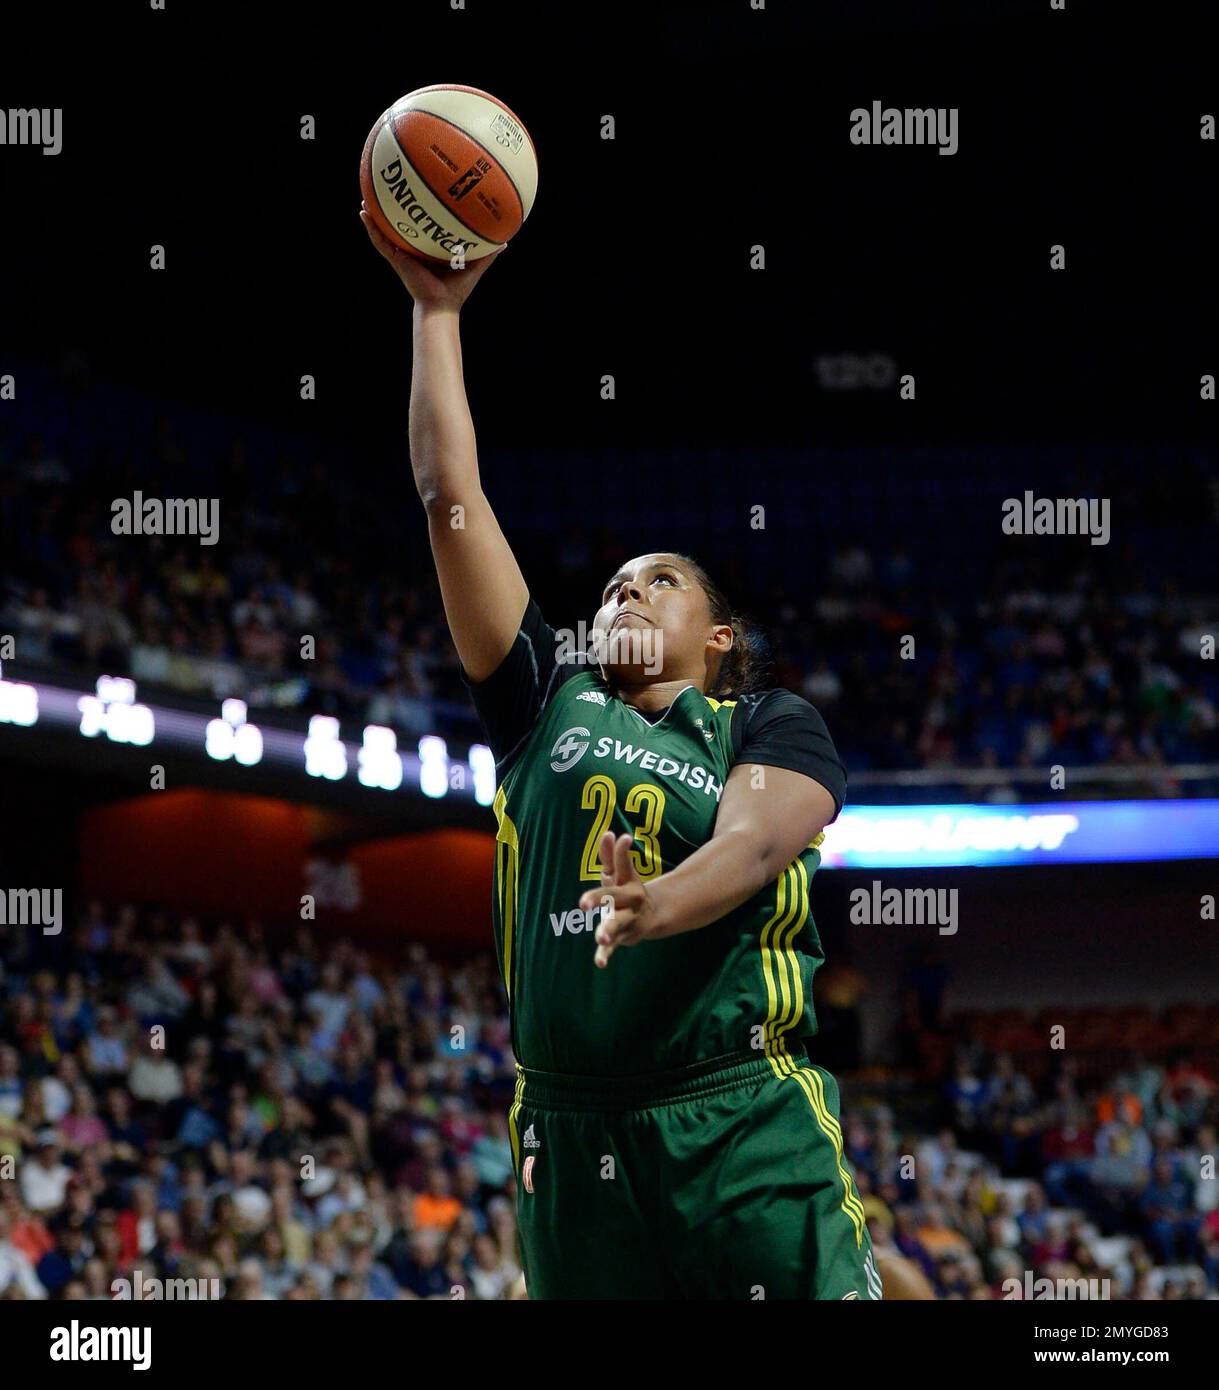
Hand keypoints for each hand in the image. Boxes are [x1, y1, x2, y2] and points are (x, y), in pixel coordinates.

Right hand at [360, 201, 503, 310]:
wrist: (442, 306)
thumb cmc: (456, 291)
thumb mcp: (474, 266)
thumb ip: (487, 253)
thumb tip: (505, 241)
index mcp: (429, 249)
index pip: (423, 228)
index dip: (418, 213)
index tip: (417, 195)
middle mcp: (414, 250)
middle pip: (402, 226)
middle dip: (395, 210)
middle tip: (390, 190)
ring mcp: (402, 254)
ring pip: (385, 231)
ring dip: (375, 216)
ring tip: (366, 199)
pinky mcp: (396, 259)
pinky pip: (380, 241)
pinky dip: (371, 228)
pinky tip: (363, 213)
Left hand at [579, 832, 663, 968]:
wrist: (652, 916)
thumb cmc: (627, 890)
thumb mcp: (620, 873)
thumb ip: (612, 855)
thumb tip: (610, 833)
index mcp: (627, 881)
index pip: (622, 864)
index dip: (621, 851)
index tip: (623, 838)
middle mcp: (630, 900)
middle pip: (613, 897)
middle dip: (597, 898)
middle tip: (582, 904)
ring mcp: (627, 919)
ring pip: (616, 924)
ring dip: (608, 930)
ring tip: (600, 937)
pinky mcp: (623, 936)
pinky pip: (612, 947)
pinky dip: (605, 955)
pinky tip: (599, 963)